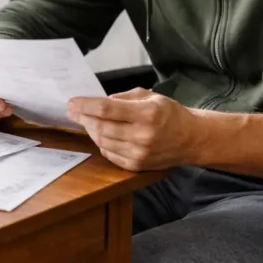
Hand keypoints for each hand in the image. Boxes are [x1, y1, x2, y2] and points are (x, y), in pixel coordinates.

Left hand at [66, 88, 195, 170]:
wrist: (191, 139)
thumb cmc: (170, 114)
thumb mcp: (151, 96)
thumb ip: (123, 97)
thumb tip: (98, 101)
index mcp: (147, 113)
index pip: (107, 109)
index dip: (85, 106)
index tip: (72, 103)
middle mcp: (143, 135)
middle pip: (101, 127)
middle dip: (83, 118)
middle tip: (74, 111)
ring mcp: (140, 153)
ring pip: (102, 141)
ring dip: (91, 130)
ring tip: (89, 121)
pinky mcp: (137, 165)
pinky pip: (109, 154)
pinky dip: (102, 143)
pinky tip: (103, 135)